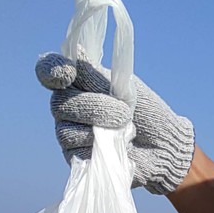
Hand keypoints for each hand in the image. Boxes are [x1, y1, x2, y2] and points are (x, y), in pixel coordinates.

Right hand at [35, 50, 194, 194]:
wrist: (163, 145)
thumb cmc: (146, 113)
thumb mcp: (126, 89)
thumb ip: (98, 76)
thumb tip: (76, 53)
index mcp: (78, 84)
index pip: (50, 70)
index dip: (52, 70)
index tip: (69, 74)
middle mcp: (68, 108)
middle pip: (59, 103)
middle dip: (95, 106)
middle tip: (125, 112)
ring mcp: (70, 133)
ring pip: (66, 131)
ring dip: (101, 129)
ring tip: (126, 130)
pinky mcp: (77, 159)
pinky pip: (77, 153)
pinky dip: (101, 149)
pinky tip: (119, 146)